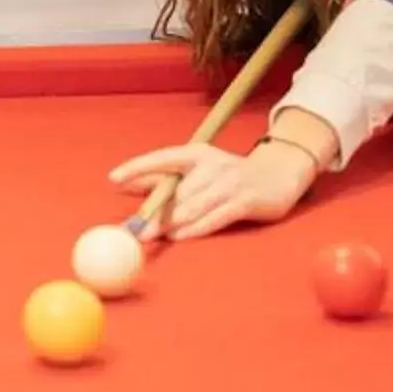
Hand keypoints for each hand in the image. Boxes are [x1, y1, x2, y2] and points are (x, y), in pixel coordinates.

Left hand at [110, 141, 317, 242]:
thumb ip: (164, 179)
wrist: (278, 175)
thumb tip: (124, 185)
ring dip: (170, 224)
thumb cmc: (228, 176)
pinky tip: (180, 237)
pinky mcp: (245, 201)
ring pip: (193, 206)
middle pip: (175, 191)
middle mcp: (212, 164)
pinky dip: (196, 229)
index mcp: (196, 153)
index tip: (114, 179)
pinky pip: (215, 217)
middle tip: (134, 230)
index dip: (137, 168)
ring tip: (151, 236)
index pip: (162, 157)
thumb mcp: (198, 171)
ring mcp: (230, 182)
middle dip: (153, 213)